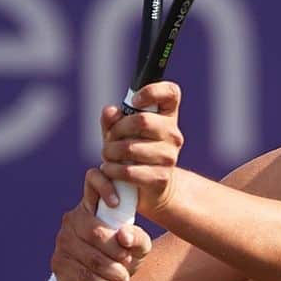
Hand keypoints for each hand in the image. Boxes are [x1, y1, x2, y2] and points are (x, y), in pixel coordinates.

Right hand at [49, 169, 153, 280]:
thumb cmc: (120, 258)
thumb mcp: (137, 248)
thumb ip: (138, 239)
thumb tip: (123, 236)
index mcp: (92, 205)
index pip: (93, 179)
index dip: (104, 186)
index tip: (116, 204)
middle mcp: (73, 219)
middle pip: (95, 231)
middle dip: (117, 252)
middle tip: (129, 263)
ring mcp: (62, 241)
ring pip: (91, 257)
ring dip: (112, 272)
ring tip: (123, 278)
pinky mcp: (58, 263)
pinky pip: (82, 275)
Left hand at [99, 81, 183, 219]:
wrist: (148, 188)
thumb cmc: (133, 152)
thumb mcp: (120, 132)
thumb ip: (113, 120)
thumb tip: (110, 111)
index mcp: (168, 116)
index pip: (171, 93)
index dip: (153, 91)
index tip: (134, 101)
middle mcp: (173, 134)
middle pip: (142, 121)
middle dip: (117, 130)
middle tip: (109, 139)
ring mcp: (170, 157)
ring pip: (131, 147)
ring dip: (111, 152)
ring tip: (107, 156)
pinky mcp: (161, 177)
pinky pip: (130, 171)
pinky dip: (113, 170)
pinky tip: (109, 169)